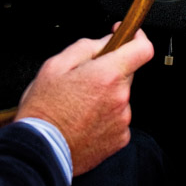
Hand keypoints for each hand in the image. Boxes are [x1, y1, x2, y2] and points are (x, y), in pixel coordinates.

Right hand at [15, 28, 153, 175]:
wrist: (42, 150)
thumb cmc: (44, 110)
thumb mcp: (55, 65)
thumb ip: (86, 47)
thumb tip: (105, 42)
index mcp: (107, 75)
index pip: (143, 49)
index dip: (137, 38)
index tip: (129, 36)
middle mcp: (120, 98)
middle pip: (126, 74)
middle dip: (109, 72)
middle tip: (83, 80)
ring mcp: (122, 120)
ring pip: (120, 97)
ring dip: (106, 96)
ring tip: (79, 106)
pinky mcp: (120, 139)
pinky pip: (117, 119)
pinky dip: (105, 117)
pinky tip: (84, 121)